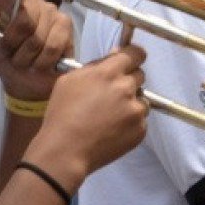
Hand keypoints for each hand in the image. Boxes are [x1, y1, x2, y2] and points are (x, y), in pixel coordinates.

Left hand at [0, 0, 73, 102]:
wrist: (26, 82)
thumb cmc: (3, 58)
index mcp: (12, 2)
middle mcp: (34, 2)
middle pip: (22, 21)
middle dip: (11, 45)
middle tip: (8, 56)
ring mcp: (53, 13)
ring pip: (35, 37)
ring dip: (25, 57)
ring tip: (24, 61)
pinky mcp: (67, 27)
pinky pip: (52, 45)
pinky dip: (41, 61)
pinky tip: (40, 64)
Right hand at [28, 45, 148, 186]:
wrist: (66, 151)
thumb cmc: (62, 115)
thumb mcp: (69, 80)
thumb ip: (95, 65)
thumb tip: (115, 55)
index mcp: (108, 73)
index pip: (135, 54)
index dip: (133, 56)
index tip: (129, 61)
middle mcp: (126, 89)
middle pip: (139, 76)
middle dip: (127, 81)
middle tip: (110, 94)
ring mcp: (136, 111)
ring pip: (142, 99)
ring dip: (131, 103)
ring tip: (109, 116)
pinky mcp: (140, 130)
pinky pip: (140, 120)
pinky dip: (130, 122)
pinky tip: (112, 129)